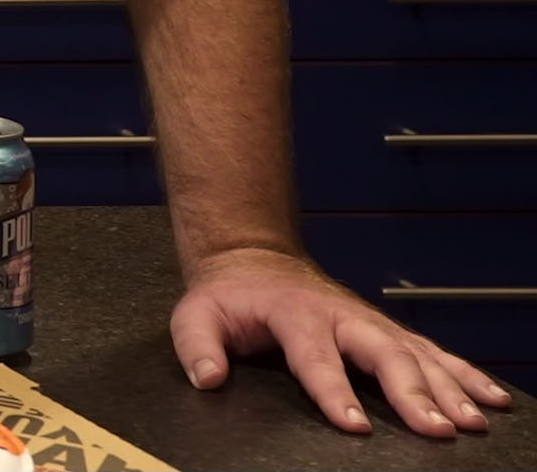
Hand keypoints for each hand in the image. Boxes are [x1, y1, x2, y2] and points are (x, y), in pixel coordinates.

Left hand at [172, 244, 509, 437]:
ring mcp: (371, 323)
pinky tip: (492, 400)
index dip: (334, 392)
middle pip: (383, 354)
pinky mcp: (388, 331)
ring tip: (473, 422)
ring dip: (450, 388)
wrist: (253, 259)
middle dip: (413, 393)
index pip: (317, 357)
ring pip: (418, 354)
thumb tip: (208, 379)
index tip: (354, 425)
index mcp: (295, 315)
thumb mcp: (196, 313)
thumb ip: (198, 346)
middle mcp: (343, 317)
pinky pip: (434, 353)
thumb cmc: (229, 295)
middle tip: (437, 429)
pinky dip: (466, 375)